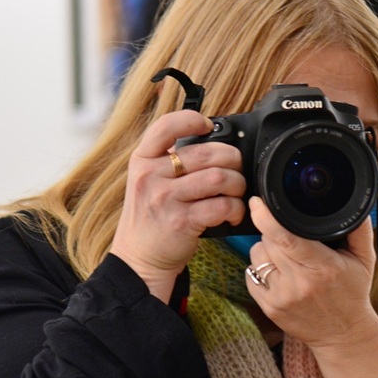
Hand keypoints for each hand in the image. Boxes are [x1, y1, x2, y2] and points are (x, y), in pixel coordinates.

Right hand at [110, 110, 245, 301]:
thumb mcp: (147, 181)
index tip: (208, 127)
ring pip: (219, 177)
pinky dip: (235, 209)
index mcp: (142, 160)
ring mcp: (165, 199)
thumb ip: (168, 160)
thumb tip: (210, 141)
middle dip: (232, 159)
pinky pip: (222, 206)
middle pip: (207, 152)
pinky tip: (232, 213)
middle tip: (236, 170)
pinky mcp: (181, 222)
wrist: (139, 258)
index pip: (165, 126)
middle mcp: (151, 176)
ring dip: (238, 185)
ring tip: (236, 193)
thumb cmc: (151, 218)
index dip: (192, 120)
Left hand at [245, 196, 377, 353]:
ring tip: (286, 257)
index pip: (286, 238)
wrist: (343, 335)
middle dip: (274, 231)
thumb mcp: (364, 260)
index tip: (258, 203)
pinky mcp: (269, 308)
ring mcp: (281, 297)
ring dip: (266, 250)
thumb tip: (358, 206)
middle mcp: (299, 283)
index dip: (267, 218)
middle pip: (268, 241)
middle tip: (291, 237)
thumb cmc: (353, 293)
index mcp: (322, 267)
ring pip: (256, 255)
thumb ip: (360, 229)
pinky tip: (278, 273)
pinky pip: (250, 275)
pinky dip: (260, 269)